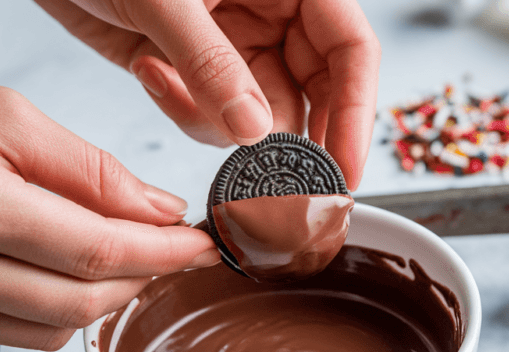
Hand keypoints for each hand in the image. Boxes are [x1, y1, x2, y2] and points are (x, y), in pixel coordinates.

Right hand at [0, 54, 218, 350]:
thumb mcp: (11, 115)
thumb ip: (94, 171)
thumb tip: (160, 212)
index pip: (96, 251)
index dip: (164, 254)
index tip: (201, 247)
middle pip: (80, 303)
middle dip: (145, 279)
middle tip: (178, 253)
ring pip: (52, 331)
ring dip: (105, 300)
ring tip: (126, 258)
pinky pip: (14, 333)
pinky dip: (57, 310)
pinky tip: (67, 273)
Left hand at [34, 0, 379, 188]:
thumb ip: (212, 63)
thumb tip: (253, 130)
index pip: (351, 50)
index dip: (358, 110)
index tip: (344, 168)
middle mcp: (271, 16)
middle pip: (313, 93)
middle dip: (284, 135)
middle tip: (268, 178)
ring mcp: (233, 46)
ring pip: (257, 116)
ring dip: (218, 123)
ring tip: (171, 84)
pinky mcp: (193, 69)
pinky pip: (209, 115)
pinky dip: (182, 111)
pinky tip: (150, 70)